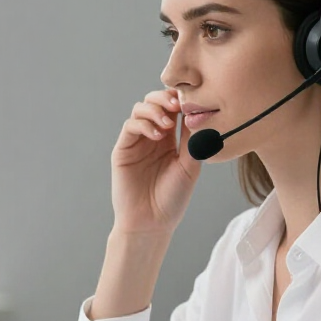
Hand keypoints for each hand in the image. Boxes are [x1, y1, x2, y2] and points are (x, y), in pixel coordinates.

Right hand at [111, 89, 200, 236]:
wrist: (151, 223)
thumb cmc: (172, 199)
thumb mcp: (190, 167)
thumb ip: (193, 140)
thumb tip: (198, 113)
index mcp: (170, 140)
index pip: (173, 110)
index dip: (180, 99)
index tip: (192, 98)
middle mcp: (152, 137)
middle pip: (154, 102)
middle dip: (165, 98)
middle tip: (177, 105)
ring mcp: (136, 142)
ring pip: (140, 109)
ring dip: (155, 110)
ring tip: (168, 124)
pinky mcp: (123, 149)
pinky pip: (130, 126)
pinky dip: (143, 124)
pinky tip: (157, 136)